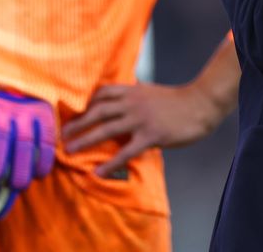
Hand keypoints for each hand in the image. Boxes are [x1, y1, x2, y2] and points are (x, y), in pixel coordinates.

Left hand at [62, 82, 225, 177]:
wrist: (201, 104)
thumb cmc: (178, 100)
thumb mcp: (151, 91)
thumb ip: (134, 95)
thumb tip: (120, 99)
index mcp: (133, 90)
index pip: (101, 94)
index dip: (85, 104)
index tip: (73, 115)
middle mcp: (132, 102)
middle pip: (97, 111)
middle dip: (77, 123)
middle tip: (62, 135)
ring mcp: (141, 119)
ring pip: (106, 129)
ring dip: (84, 140)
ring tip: (69, 151)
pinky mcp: (151, 135)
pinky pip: (125, 151)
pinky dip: (110, 162)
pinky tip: (98, 172)